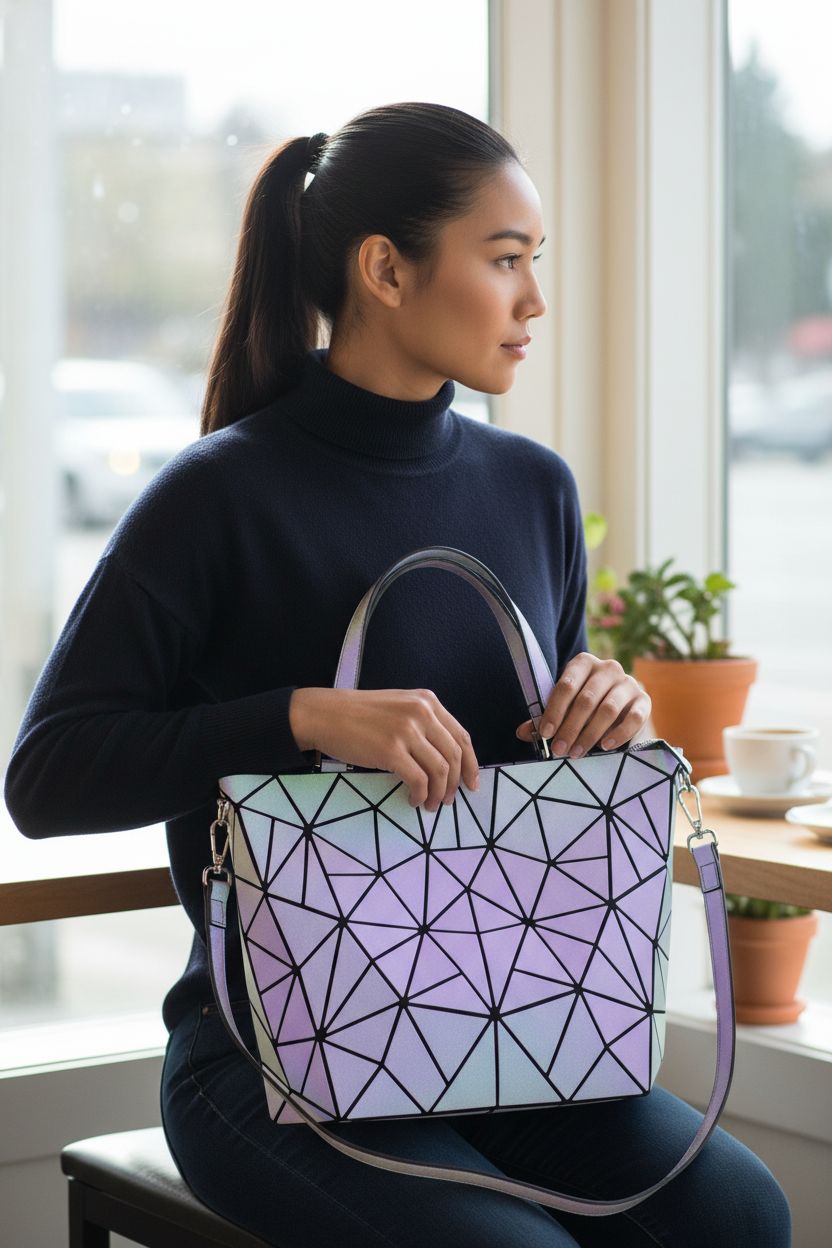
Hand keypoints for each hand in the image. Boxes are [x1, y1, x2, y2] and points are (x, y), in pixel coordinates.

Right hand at [289, 687, 479, 810]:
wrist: (325, 714)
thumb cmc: (359, 714)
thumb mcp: (400, 706)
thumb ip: (424, 723)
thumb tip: (447, 758)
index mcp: (427, 701)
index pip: (461, 736)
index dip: (471, 764)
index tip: (472, 784)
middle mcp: (422, 713)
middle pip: (455, 756)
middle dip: (456, 784)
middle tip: (449, 800)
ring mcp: (407, 731)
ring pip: (440, 771)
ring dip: (438, 794)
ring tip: (430, 804)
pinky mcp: (391, 751)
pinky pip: (419, 780)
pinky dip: (421, 795)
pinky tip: (413, 800)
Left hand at [515, 653, 651, 757]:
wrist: (621, 707)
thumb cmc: (585, 706)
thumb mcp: (564, 708)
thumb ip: (545, 718)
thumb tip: (522, 733)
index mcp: (583, 663)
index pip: (566, 686)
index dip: (554, 711)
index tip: (546, 733)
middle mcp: (607, 668)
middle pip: (586, 699)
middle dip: (570, 727)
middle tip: (559, 749)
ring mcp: (628, 683)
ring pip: (608, 709)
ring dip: (590, 734)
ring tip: (576, 752)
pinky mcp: (644, 700)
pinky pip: (633, 718)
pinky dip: (618, 734)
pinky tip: (604, 746)